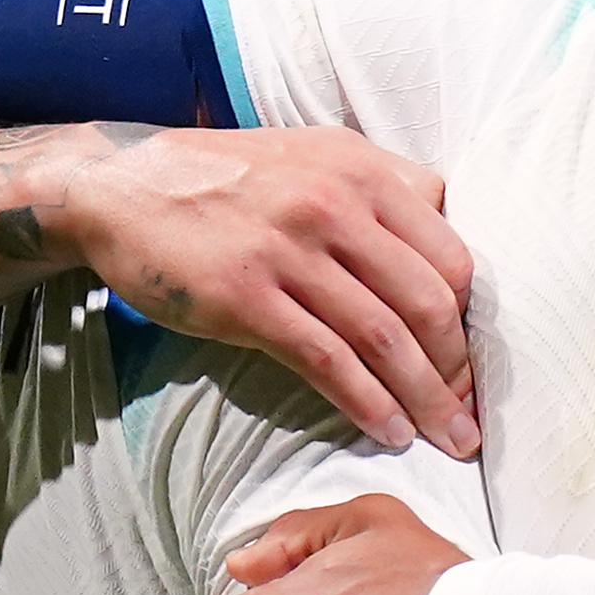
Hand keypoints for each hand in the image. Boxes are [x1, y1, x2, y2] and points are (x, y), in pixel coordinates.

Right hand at [38, 126, 477, 455]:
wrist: (120, 186)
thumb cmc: (227, 179)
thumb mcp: (313, 156)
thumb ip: (381, 189)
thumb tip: (446, 242)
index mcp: (362, 171)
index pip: (449, 255)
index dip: (471, 318)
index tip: (475, 362)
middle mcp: (334, 205)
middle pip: (428, 301)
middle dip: (458, 369)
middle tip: (469, 415)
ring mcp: (288, 251)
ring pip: (383, 337)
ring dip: (423, 398)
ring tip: (446, 438)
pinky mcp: (245, 297)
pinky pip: (326, 359)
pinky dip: (365, 402)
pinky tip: (386, 431)